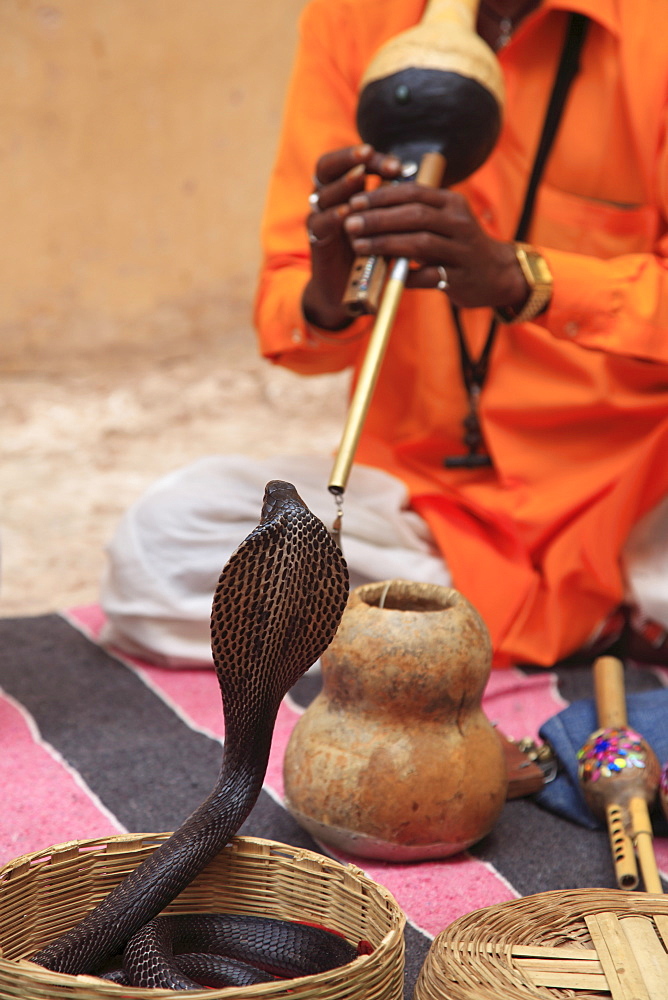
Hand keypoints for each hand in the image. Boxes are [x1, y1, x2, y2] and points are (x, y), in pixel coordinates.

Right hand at [302, 144, 402, 329]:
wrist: (348, 289)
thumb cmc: (371, 252)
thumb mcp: (384, 225)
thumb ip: (392, 204)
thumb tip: (419, 182)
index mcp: (343, 191)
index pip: (351, 162)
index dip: (371, 158)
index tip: (396, 164)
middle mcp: (327, 200)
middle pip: (327, 167)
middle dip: (348, 158)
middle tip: (368, 153)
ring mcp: (319, 219)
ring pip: (323, 193)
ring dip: (342, 185)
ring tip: (358, 177)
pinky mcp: (316, 241)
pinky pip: (320, 224)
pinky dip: (332, 217)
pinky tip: (345, 213)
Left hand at [342, 182, 527, 311]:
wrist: (496, 274)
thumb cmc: (458, 245)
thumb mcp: (443, 220)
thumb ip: (414, 212)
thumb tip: (368, 208)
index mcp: (452, 203)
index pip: (413, 192)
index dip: (382, 196)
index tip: (354, 202)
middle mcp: (460, 223)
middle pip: (414, 216)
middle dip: (378, 219)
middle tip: (350, 224)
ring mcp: (462, 251)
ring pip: (420, 244)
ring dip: (386, 244)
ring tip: (359, 246)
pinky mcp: (461, 278)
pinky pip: (428, 277)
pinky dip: (405, 276)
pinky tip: (385, 275)